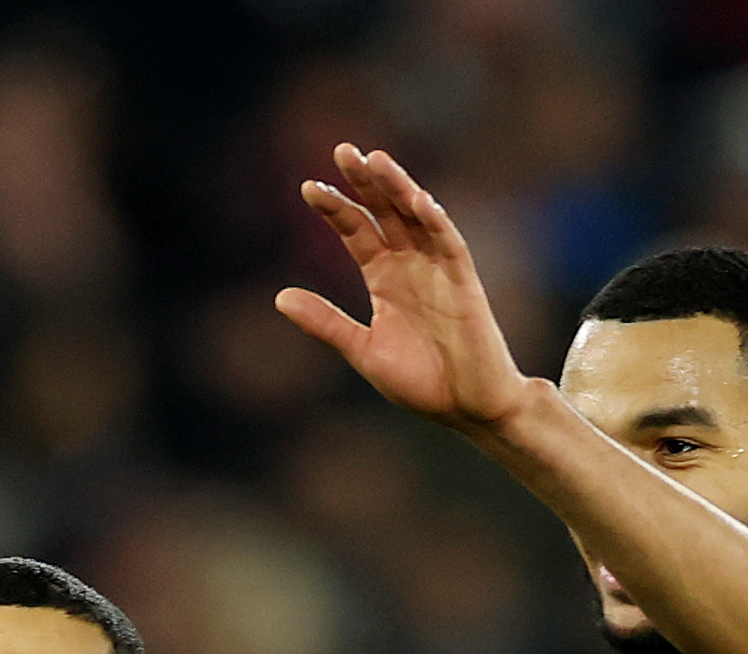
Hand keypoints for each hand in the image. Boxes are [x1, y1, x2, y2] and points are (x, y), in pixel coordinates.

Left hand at [275, 146, 543, 437]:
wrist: (468, 408)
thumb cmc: (422, 381)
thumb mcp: (363, 350)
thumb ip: (326, 323)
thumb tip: (280, 297)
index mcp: (385, 278)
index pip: (357, 232)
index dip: (335, 209)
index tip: (307, 188)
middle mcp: (411, 265)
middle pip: (385, 213)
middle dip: (365, 182)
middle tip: (341, 151)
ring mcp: (439, 270)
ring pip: (417, 218)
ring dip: (398, 188)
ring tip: (374, 160)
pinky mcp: (465, 283)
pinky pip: (450, 245)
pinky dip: (435, 221)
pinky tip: (417, 200)